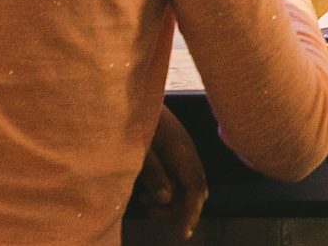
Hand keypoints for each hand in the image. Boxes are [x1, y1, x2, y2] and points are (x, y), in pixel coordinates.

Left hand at [134, 103, 205, 238]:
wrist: (132, 96)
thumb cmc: (133, 119)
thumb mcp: (140, 148)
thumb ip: (153, 173)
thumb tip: (166, 199)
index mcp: (181, 151)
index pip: (194, 189)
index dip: (191, 213)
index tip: (184, 234)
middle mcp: (187, 154)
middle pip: (194, 192)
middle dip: (177, 210)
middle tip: (151, 212)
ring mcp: (182, 154)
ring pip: (185, 188)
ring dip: (168, 201)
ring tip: (145, 198)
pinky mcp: (174, 154)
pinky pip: (177, 180)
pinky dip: (165, 191)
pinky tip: (147, 190)